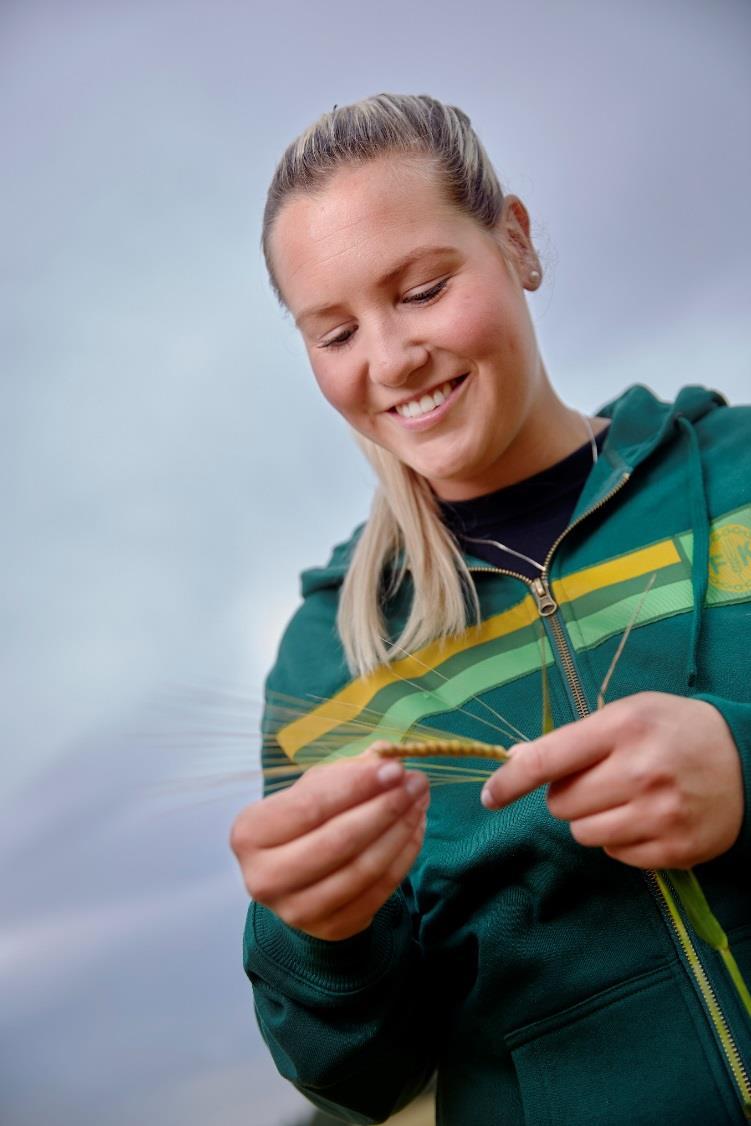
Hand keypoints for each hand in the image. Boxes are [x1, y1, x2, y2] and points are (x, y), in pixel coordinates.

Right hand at [230, 746, 429, 940]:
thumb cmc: (304, 824)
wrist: (296, 882)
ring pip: (363, 868)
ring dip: (400, 830)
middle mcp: (265, 877)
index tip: (394, 767)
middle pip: (338, 840)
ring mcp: (297, 910)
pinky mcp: (331, 929)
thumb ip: (347, 771)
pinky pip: (379, 891)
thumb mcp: (314, 789)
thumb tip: (386, 755)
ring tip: (420, 802)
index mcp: (250, 833)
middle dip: (385, 807)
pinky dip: (404, 856)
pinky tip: (416, 828)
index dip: (356, 786)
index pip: (310, 806)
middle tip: (416, 783)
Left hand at [480, 693, 743, 868]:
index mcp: (622, 728)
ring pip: (584, 834)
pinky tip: (647, 818)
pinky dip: (622, 840)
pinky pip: (616, 855)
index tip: (489, 796)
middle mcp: (640, 772)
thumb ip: (574, 737)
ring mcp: (660, 814)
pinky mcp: (676, 849)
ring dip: (593, 819)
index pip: (547, 759)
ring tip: (625, 798)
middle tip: (598, 780)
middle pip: (561, 805)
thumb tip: (517, 758)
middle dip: (568, 795)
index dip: (510, 781)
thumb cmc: (675, 730)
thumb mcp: (628, 713)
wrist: (748, 760)